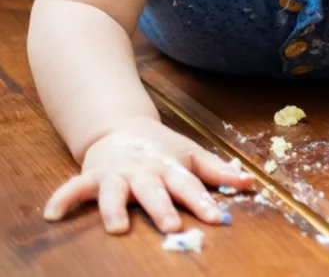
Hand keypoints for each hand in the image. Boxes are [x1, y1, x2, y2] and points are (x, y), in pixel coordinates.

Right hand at [43, 117, 253, 233]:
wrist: (122, 127)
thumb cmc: (162, 149)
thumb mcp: (191, 155)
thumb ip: (218, 171)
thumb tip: (250, 182)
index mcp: (171, 169)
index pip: (190, 186)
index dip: (204, 201)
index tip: (218, 217)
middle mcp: (144, 173)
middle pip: (155, 192)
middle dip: (163, 208)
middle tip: (171, 226)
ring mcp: (117, 175)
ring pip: (115, 193)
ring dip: (114, 209)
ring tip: (116, 227)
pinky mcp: (93, 176)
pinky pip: (74, 188)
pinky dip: (63, 199)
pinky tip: (52, 214)